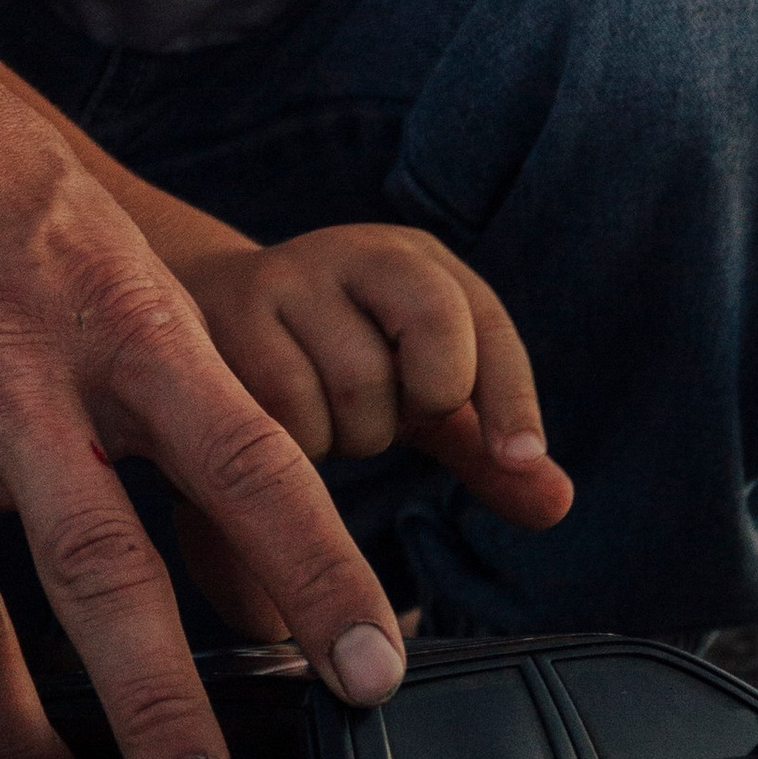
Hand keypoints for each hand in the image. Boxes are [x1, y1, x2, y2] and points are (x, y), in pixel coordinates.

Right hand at [0, 0, 408, 758]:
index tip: (373, 672)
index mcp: (118, 316)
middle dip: (161, 711)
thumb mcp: (104, 248)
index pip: (247, 463)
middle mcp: (13, 375)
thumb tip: (250, 527)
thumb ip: (163, 381)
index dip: (317, 575)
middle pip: (100, 573)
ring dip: (12, 745)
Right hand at [172, 227, 573, 624]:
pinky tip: (275, 423)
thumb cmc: (332, 363)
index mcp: (415, 261)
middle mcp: (357, 252)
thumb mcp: (414, 396)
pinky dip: (298, 440)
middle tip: (382, 418)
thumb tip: (556, 506)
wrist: (201, 321)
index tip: (517, 459)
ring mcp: (290, 277)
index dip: (509, 396)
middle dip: (416, 407)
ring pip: (361, 385)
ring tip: (320, 417)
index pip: (485, 323)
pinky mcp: (230, 312)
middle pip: (432, 347)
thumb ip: (483, 451)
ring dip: (350, 433)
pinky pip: (292, 407)